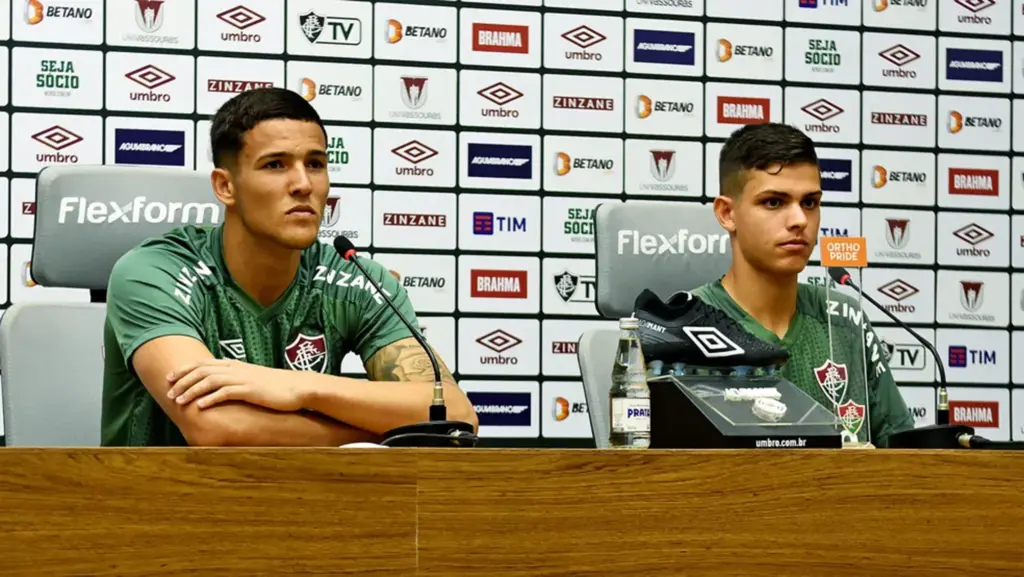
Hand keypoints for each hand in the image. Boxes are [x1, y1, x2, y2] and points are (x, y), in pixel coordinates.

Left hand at [166, 359, 305, 411]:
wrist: (297, 387)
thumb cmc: (275, 386)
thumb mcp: (252, 379)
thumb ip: (235, 380)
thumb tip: (220, 388)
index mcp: (234, 364)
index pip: (203, 363)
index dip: (183, 369)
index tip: (169, 378)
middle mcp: (235, 369)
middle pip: (201, 370)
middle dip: (182, 380)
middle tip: (168, 391)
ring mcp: (243, 378)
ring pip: (209, 381)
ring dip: (191, 390)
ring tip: (178, 401)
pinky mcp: (250, 390)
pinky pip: (226, 393)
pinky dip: (210, 398)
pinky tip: (200, 407)